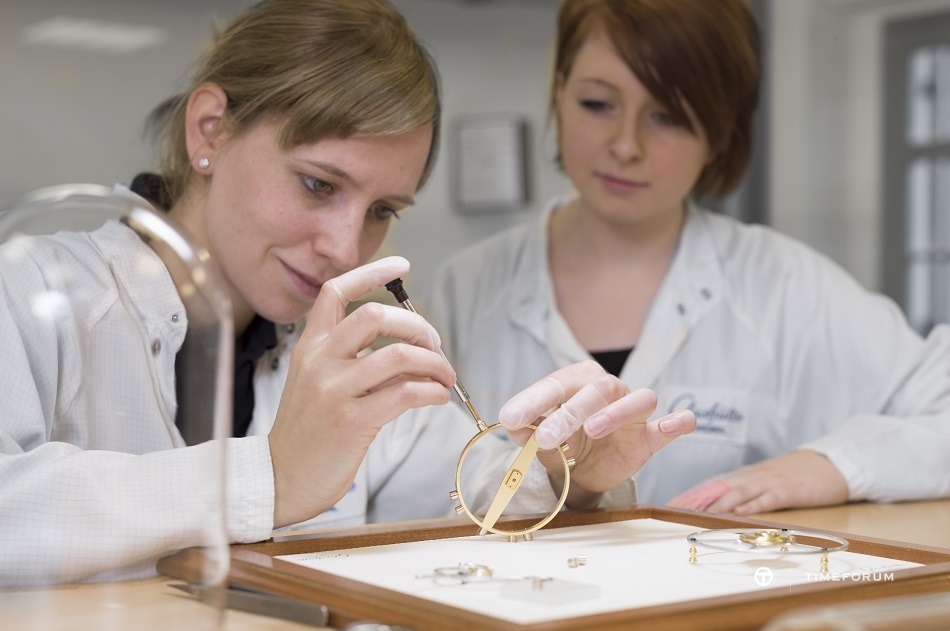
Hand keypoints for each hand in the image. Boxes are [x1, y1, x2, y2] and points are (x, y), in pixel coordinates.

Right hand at [268, 257, 454, 527]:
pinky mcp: (351, 421)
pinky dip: (431, 391)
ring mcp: (333, 390)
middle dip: (417, 326)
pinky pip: (404, 393)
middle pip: (375, 316)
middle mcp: (318, 361)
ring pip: (397, 355)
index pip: (336, 292)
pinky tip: (437, 397)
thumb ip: (356, 361)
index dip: (371, 272)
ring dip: (433, 362)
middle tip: (434, 346)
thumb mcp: (320, 385)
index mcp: (309, 347)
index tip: (402, 264)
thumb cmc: (308, 432)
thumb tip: (410, 351)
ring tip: (444, 376)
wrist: (282, 479)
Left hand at [498, 360, 695, 507]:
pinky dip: (676, 422)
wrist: (582, 471)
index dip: (532, 400)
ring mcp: (632, 412)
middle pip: (598, 389)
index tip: (509, 418)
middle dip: (570, 412)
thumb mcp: (537, 439)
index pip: (556, 384)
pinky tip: (677, 423)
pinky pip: (669, 425)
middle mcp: (607, 389)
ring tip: (592, 430)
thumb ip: (526, 431)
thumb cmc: (561, 443)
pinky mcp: (648, 437)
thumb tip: (514, 426)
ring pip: (637, 399)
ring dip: (616, 413)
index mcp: (576, 380)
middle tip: (545, 438)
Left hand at [667, 450, 848, 514]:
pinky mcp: (789, 490)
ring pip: (738, 492)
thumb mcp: (763, 483)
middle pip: (718, 488)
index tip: (669, 505)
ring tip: (697, 513)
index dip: (690, 495)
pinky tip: (741, 512)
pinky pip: (769, 498)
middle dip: (695, 500)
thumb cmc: (792, 476)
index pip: (711, 486)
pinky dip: (754, 504)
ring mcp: (770, 483)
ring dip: (717, 504)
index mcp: (744, 477)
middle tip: (673, 510)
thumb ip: (742, 493)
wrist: (828, 464)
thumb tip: (718, 508)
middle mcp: (752, 478)